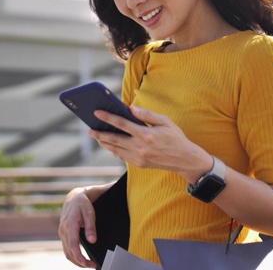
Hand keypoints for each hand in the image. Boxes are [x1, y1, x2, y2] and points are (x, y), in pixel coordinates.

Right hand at [58, 187, 97, 267]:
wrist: (73, 199)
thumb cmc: (83, 205)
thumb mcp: (89, 213)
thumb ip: (90, 227)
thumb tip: (92, 241)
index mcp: (69, 224)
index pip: (74, 245)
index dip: (80, 257)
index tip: (88, 263)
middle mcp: (63, 230)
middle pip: (70, 252)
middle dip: (80, 262)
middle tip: (92, 266)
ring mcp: (61, 233)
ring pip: (67, 252)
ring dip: (76, 261)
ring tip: (88, 264)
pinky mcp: (63, 235)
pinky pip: (66, 249)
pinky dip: (73, 256)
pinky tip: (81, 259)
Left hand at [89, 106, 212, 182]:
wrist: (184, 159)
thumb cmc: (175, 137)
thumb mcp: (165, 121)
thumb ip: (146, 114)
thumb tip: (130, 108)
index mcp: (146, 135)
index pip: (122, 124)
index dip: (108, 118)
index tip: (97, 113)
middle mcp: (140, 147)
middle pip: (114, 139)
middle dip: (99, 133)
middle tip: (89, 129)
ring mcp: (139, 158)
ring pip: (115, 149)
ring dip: (104, 143)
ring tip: (95, 136)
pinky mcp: (139, 164)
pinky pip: (122, 156)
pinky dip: (114, 150)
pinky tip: (109, 145)